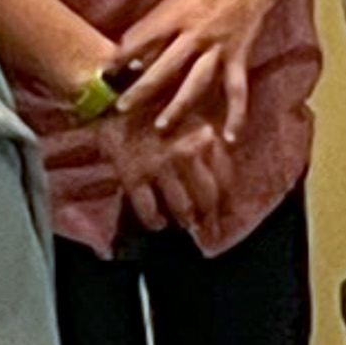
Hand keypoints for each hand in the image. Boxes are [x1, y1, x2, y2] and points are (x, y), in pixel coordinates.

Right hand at [97, 105, 234, 235]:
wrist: (118, 113)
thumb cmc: (161, 121)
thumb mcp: (194, 125)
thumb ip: (213, 150)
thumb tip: (227, 187)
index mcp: (204, 137)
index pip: (225, 179)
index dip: (226, 200)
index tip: (224, 212)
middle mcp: (185, 152)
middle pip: (207, 198)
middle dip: (209, 219)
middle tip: (209, 231)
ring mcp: (159, 165)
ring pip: (183, 208)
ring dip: (186, 222)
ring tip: (187, 225)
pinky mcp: (134, 176)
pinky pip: (150, 212)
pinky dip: (156, 222)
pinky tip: (160, 223)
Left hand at [117, 0, 281, 142]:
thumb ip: (157, 20)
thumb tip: (131, 46)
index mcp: (177, 14)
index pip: (143, 38)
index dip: (122, 56)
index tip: (104, 73)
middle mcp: (196, 33)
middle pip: (165, 66)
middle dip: (142, 88)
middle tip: (121, 109)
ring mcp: (219, 47)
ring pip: (196, 82)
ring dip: (178, 106)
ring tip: (161, 127)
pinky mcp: (239, 56)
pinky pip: (237, 90)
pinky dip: (236, 115)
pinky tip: (230, 138)